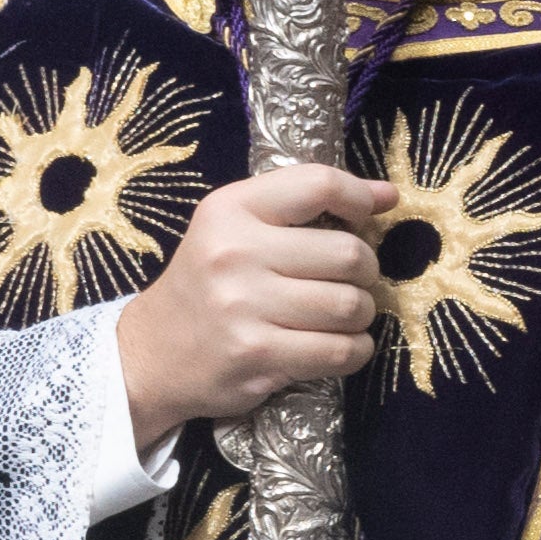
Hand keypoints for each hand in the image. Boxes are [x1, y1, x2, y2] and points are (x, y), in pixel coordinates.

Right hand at [116, 160, 392, 445]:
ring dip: (361, 314)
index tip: (370, 214)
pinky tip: (338, 345)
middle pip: (348, 253)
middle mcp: (234, 252)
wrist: (150, 355)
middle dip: (366, 271)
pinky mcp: (257, 355)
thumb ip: (304, 204)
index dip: (360, 197)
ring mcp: (244, 306)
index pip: (317, 184)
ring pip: (350, 305)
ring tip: (341, 315)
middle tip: (349, 281)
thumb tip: (389, 196)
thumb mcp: (236, 227)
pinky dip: (355, 350)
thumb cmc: (208, 285)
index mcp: (230, 209)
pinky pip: (340, 351)